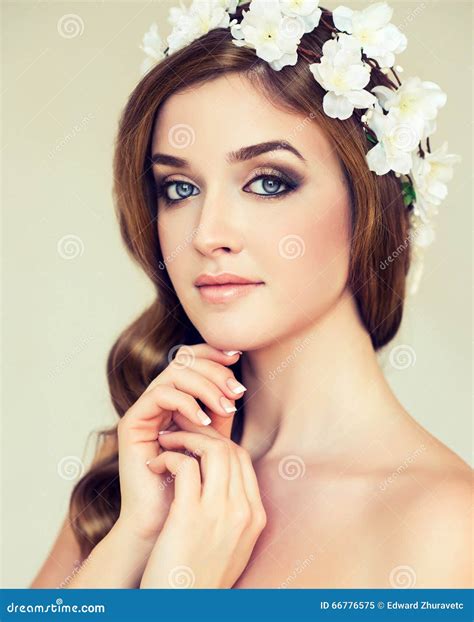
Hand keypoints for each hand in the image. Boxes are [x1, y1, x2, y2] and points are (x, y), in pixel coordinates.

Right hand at [115, 344, 245, 543]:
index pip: (191, 359)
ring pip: (174, 373)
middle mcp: (158, 399)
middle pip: (184, 360)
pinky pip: (160, 395)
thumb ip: (220, 412)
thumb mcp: (214, 441)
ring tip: (225, 409)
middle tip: (236, 393)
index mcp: (177, 398)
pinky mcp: (132, 422)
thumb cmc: (194, 485)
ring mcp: (144, 409)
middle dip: (215, 371)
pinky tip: (205, 422)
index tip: (237, 356)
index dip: (213, 352)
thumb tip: (237, 384)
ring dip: (205, 386)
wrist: (167, 521)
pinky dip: (186, 403)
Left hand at [140, 412, 266, 588]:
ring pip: (212, 450)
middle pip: (230, 449)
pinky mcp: (189, 516)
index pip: (243, 460)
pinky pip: (185, 466)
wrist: (183, 609)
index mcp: (255, 516)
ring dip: (186, 438)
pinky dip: (169, 456)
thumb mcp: (232, 545)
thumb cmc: (199, 578)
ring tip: (167, 442)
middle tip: (179, 432)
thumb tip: (222, 484)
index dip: (219, 442)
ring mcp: (219, 513)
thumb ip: (233, 513)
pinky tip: (156, 463)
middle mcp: (243, 510)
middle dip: (202, 433)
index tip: (197, 441)